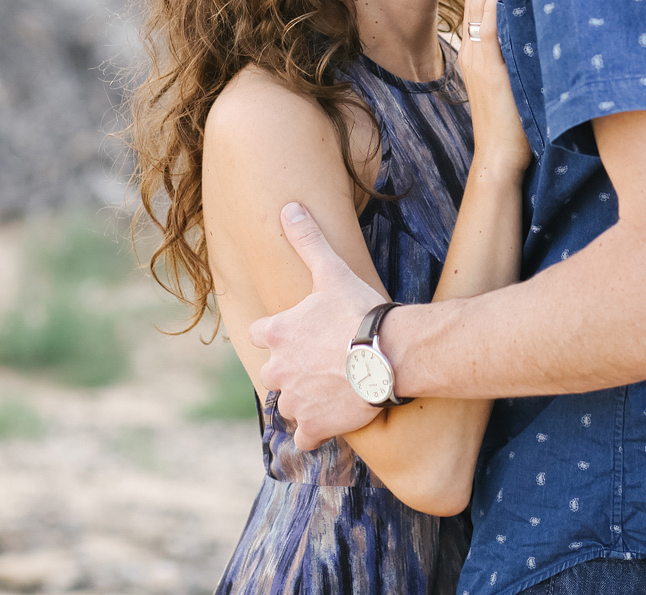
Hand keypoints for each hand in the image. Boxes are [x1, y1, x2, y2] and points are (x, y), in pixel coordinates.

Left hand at [249, 201, 384, 449]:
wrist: (388, 354)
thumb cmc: (359, 311)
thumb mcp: (331, 271)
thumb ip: (307, 240)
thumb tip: (289, 207)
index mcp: (276, 333)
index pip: (257, 335)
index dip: (277, 334)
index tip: (296, 335)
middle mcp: (278, 369)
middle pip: (272, 374)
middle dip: (290, 372)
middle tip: (319, 364)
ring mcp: (294, 400)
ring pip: (287, 406)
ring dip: (302, 401)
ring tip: (329, 392)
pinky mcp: (314, 426)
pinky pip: (303, 437)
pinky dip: (314, 432)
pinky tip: (330, 421)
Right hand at [458, 0, 528, 176]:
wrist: (500, 156)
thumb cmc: (515, 125)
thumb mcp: (517, 82)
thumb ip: (524, 57)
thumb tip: (548, 34)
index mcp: (476, 52)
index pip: (481, 3)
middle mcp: (471, 49)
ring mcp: (476, 58)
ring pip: (480, 6)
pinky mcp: (487, 68)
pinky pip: (487, 28)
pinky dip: (493, 3)